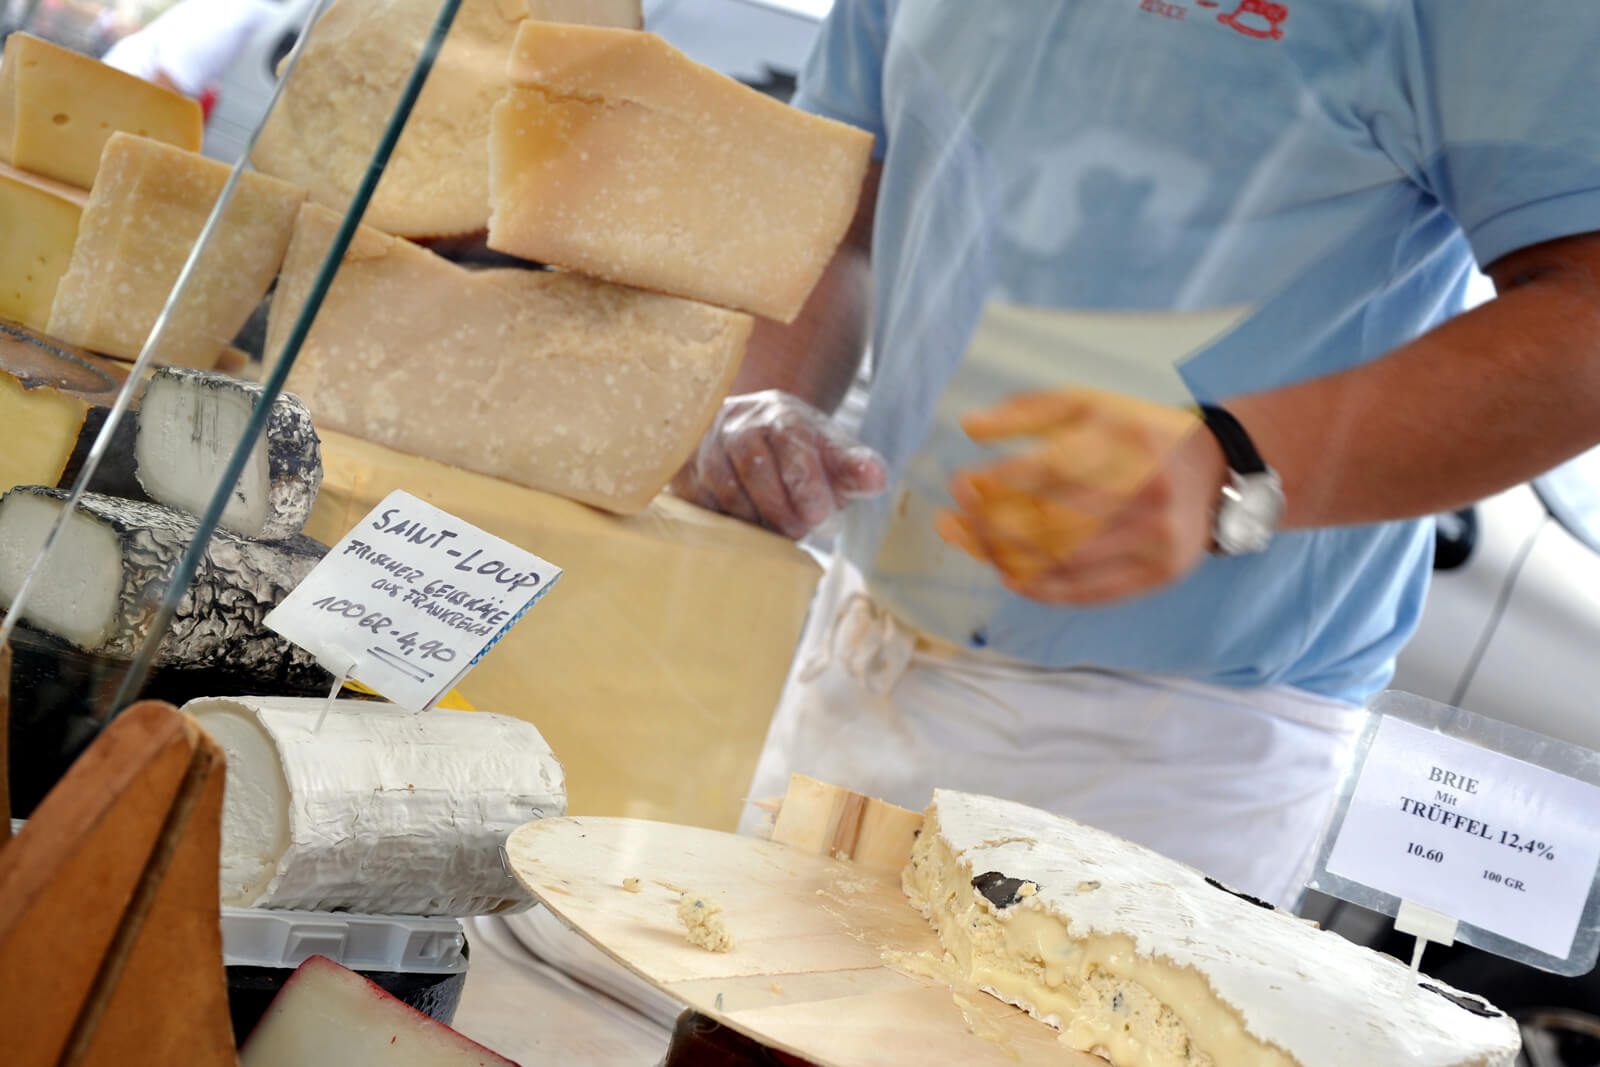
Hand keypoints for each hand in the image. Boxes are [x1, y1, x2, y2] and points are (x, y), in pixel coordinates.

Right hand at [671, 390, 887, 538]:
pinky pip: (693, 499)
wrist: (753, 436)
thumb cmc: (800, 454)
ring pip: (720, 485)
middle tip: (799, 532)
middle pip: (753, 465)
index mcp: (780, 413)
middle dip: (778, 506)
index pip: (790, 439)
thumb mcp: (832, 455)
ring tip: (773, 534)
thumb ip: (855, 467)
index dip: (804, 479)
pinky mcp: (680, 468)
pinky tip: (740, 531)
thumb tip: (875, 479)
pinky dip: (718, 521)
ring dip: (750, 517)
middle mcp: (738, 421)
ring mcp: (704, 443)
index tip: (819, 514)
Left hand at [936, 387, 1225, 604]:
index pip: (1049, 471)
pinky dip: (1041, 589)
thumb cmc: (1136, 435)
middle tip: (952, 521)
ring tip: (972, 545)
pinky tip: (1008, 575)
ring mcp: (1156, 540)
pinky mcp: (1158, 575)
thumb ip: (1028, 411)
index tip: (958, 484)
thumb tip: (969, 427)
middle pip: (1051, 522)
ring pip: (1063, 561)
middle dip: (990, 525)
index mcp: (1130, 442)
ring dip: (1005, 558)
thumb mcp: (1090, 406)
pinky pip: (1088, 592)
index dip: (996, 483)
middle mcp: (1148, 493)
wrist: (1213, 472)